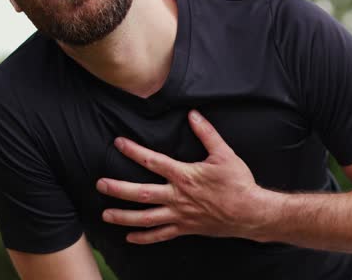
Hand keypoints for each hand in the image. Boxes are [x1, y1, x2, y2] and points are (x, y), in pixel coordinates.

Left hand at [96, 110, 264, 243]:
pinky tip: (130, 237)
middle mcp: (177, 197)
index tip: (118, 143)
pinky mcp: (185, 229)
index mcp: (184, 176)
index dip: (133, 151)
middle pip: (141, 193)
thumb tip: (193, 114)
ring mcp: (180, 215)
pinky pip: (161, 235)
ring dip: (124, 216)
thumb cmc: (238, 183)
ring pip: (146, 218)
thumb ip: (207, 133)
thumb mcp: (224, 154)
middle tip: (100, 184)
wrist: (251, 213)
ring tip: (106, 214)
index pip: (153, 161)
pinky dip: (144, 238)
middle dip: (118, 189)